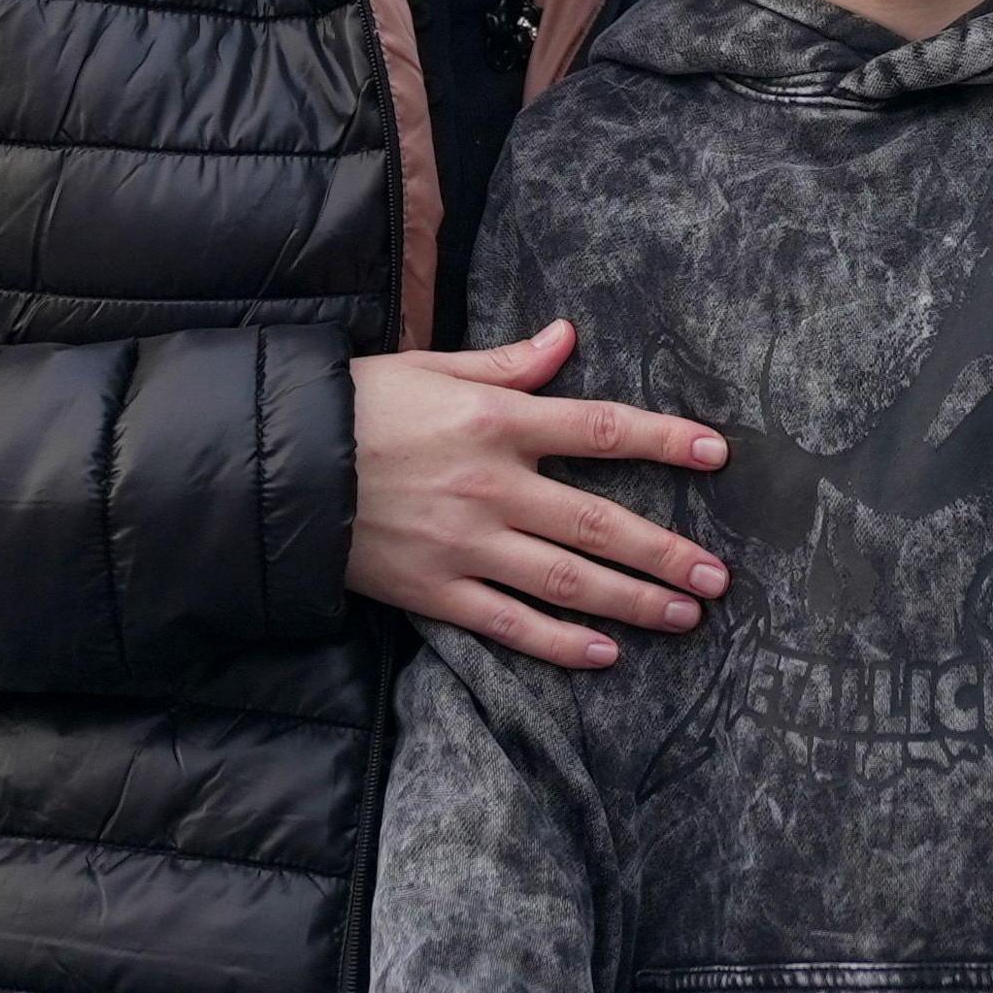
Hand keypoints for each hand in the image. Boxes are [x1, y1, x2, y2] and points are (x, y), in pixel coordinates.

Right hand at [349, 318, 732, 669]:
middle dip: (666, 552)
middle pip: (600, 521)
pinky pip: (511, 625)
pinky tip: (605, 654)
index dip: (664, 441)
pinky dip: (561, 644)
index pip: (601, 428)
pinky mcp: (436, 591)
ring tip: (686, 617)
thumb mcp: (429, 366)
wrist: (274, 466)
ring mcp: (466, 544)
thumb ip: (506, 363)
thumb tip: (567, 338)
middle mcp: (492, 485)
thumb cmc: (355, 405)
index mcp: (495, 420)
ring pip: (568, 580)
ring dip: (634, 602)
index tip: (717, 454)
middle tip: (718, 577)